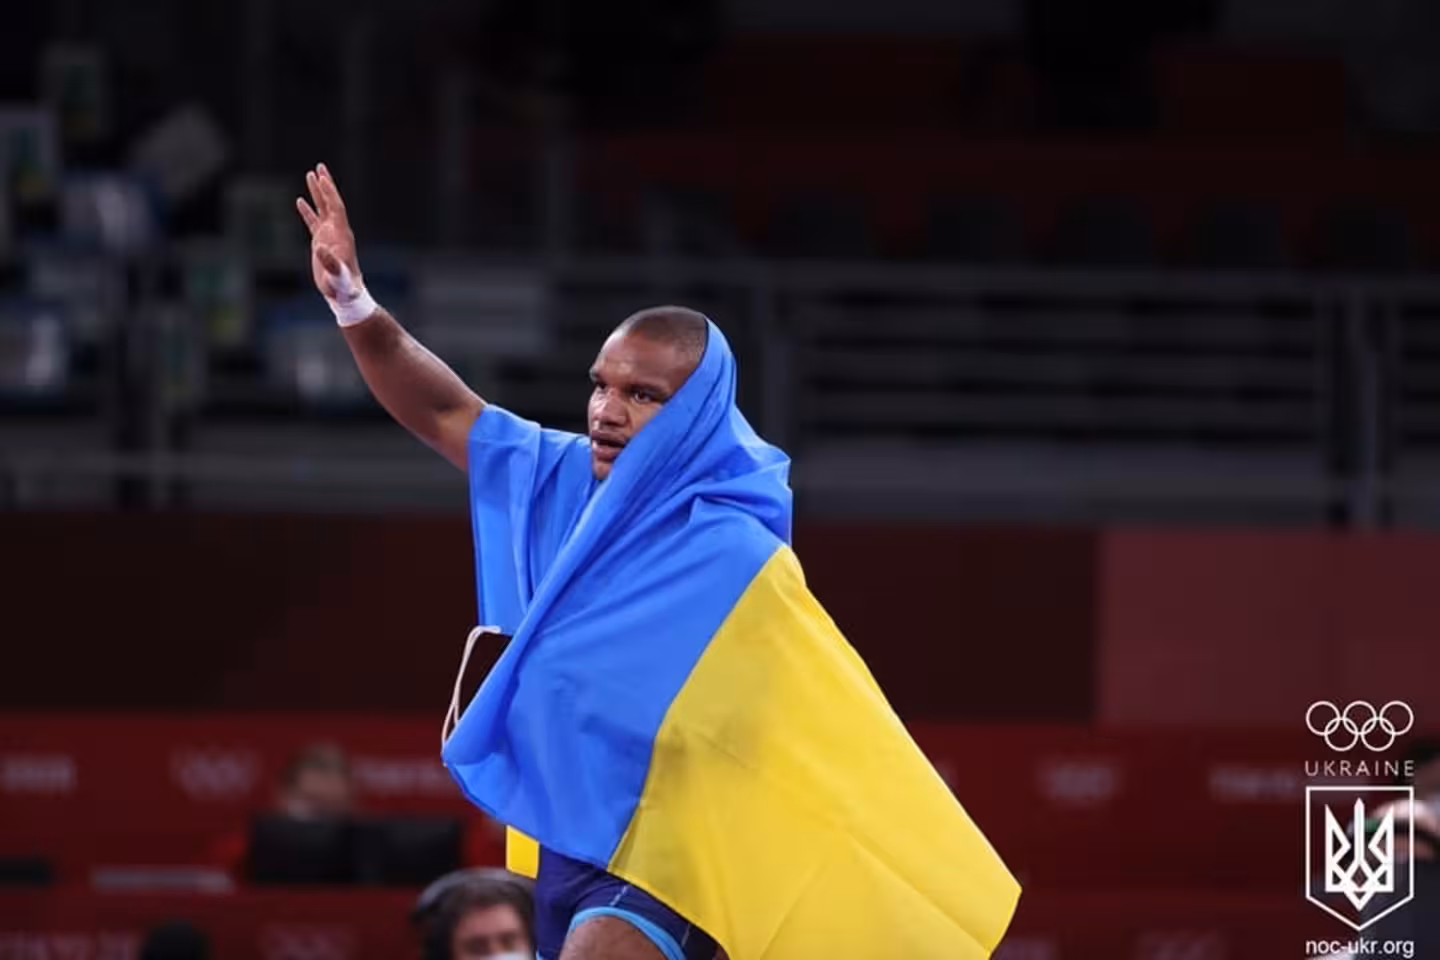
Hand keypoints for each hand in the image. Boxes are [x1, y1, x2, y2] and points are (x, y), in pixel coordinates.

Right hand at [296, 163, 361, 300]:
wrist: (345, 295)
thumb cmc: (343, 288)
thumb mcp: (338, 277)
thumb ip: (331, 263)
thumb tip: (320, 248)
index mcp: (342, 235)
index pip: (337, 208)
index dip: (330, 193)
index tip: (323, 178)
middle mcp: (338, 231)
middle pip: (331, 203)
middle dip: (326, 185)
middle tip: (320, 166)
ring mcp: (329, 236)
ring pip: (323, 209)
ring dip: (317, 192)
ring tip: (311, 175)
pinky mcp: (321, 242)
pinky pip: (313, 222)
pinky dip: (307, 211)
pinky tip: (300, 201)